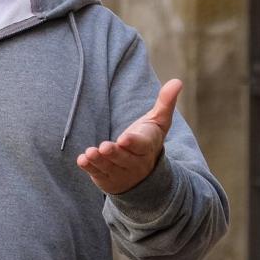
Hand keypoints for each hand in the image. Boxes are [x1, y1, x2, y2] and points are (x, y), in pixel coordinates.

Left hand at [76, 79, 182, 194]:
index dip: (133, 142)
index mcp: (147, 147)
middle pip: (124, 158)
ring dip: (99, 160)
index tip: (125, 138)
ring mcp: (120, 172)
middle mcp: (135, 162)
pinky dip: (90, 168)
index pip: (141, 145)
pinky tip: (82, 160)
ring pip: (109, 167)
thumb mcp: (159, 122)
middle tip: (104, 147)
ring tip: (90, 152)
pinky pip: (97, 173)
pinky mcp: (107, 178)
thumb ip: (165, 103)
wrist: (144, 174)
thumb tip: (178, 81)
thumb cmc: (148, 140)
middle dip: (114, 153)